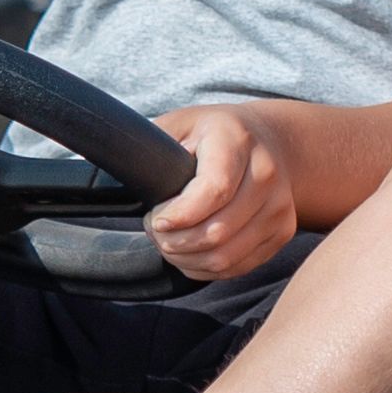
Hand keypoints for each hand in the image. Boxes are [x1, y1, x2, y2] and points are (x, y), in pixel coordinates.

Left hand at [149, 104, 300, 281]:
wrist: (270, 142)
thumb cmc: (212, 135)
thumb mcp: (178, 125)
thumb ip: (149, 145)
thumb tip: (108, 168)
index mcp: (237, 140)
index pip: (214, 190)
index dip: (179, 215)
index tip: (156, 220)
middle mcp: (267, 173)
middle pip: (218, 231)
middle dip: (174, 241)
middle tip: (156, 229)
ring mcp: (280, 206)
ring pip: (226, 256)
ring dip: (186, 258)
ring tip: (169, 241)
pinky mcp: (283, 231)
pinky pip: (238, 267)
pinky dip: (205, 268)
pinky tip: (189, 251)